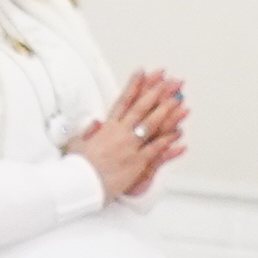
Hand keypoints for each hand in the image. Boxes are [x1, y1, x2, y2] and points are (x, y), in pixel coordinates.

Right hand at [71, 69, 188, 198]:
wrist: (82, 186)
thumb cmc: (79, 168)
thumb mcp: (78, 145)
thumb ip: (88, 132)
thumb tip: (96, 122)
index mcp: (107, 128)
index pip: (123, 100)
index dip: (134, 85)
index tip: (142, 72)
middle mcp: (120, 134)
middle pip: (141, 108)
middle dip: (157, 93)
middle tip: (169, 82)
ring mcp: (130, 147)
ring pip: (151, 125)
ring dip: (166, 111)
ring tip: (179, 101)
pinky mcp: (137, 162)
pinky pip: (156, 148)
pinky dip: (167, 140)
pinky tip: (178, 132)